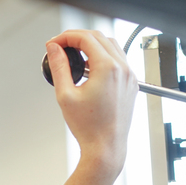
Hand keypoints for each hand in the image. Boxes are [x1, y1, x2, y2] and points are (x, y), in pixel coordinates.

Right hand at [45, 30, 137, 171]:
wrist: (106, 147)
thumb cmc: (89, 128)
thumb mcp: (66, 95)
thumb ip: (59, 66)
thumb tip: (54, 49)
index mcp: (108, 68)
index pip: (86, 38)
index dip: (65, 36)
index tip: (54, 44)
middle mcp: (123, 69)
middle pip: (99, 37)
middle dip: (77, 37)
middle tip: (61, 46)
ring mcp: (129, 76)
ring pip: (111, 46)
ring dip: (92, 45)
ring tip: (74, 56)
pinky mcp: (131, 84)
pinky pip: (119, 60)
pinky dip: (103, 56)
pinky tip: (90, 67)